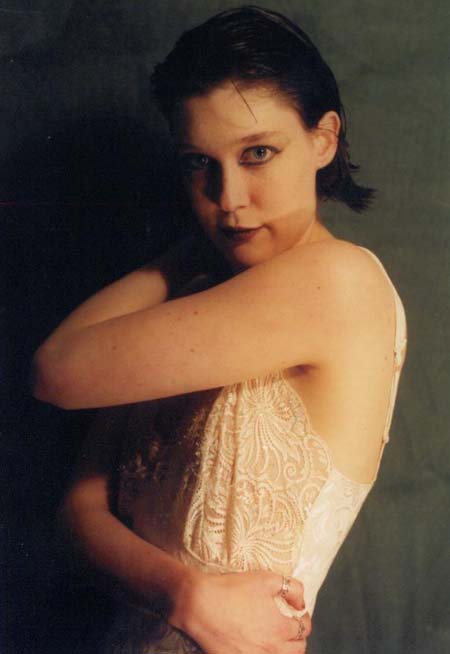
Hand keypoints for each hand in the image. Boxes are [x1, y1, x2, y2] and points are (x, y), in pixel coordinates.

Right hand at [171, 569, 311, 653]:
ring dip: (285, 649)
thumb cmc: (232, 589)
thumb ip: (292, 588)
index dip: (303, 619)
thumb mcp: (266, 579)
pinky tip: (259, 645)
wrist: (200, 605)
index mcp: (281, 627)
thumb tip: (301, 602)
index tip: (298, 613)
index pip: (304, 628)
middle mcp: (272, 648)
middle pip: (297, 650)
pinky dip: (265, 653)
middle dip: (297, 637)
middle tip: (290, 626)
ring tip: (277, 638)